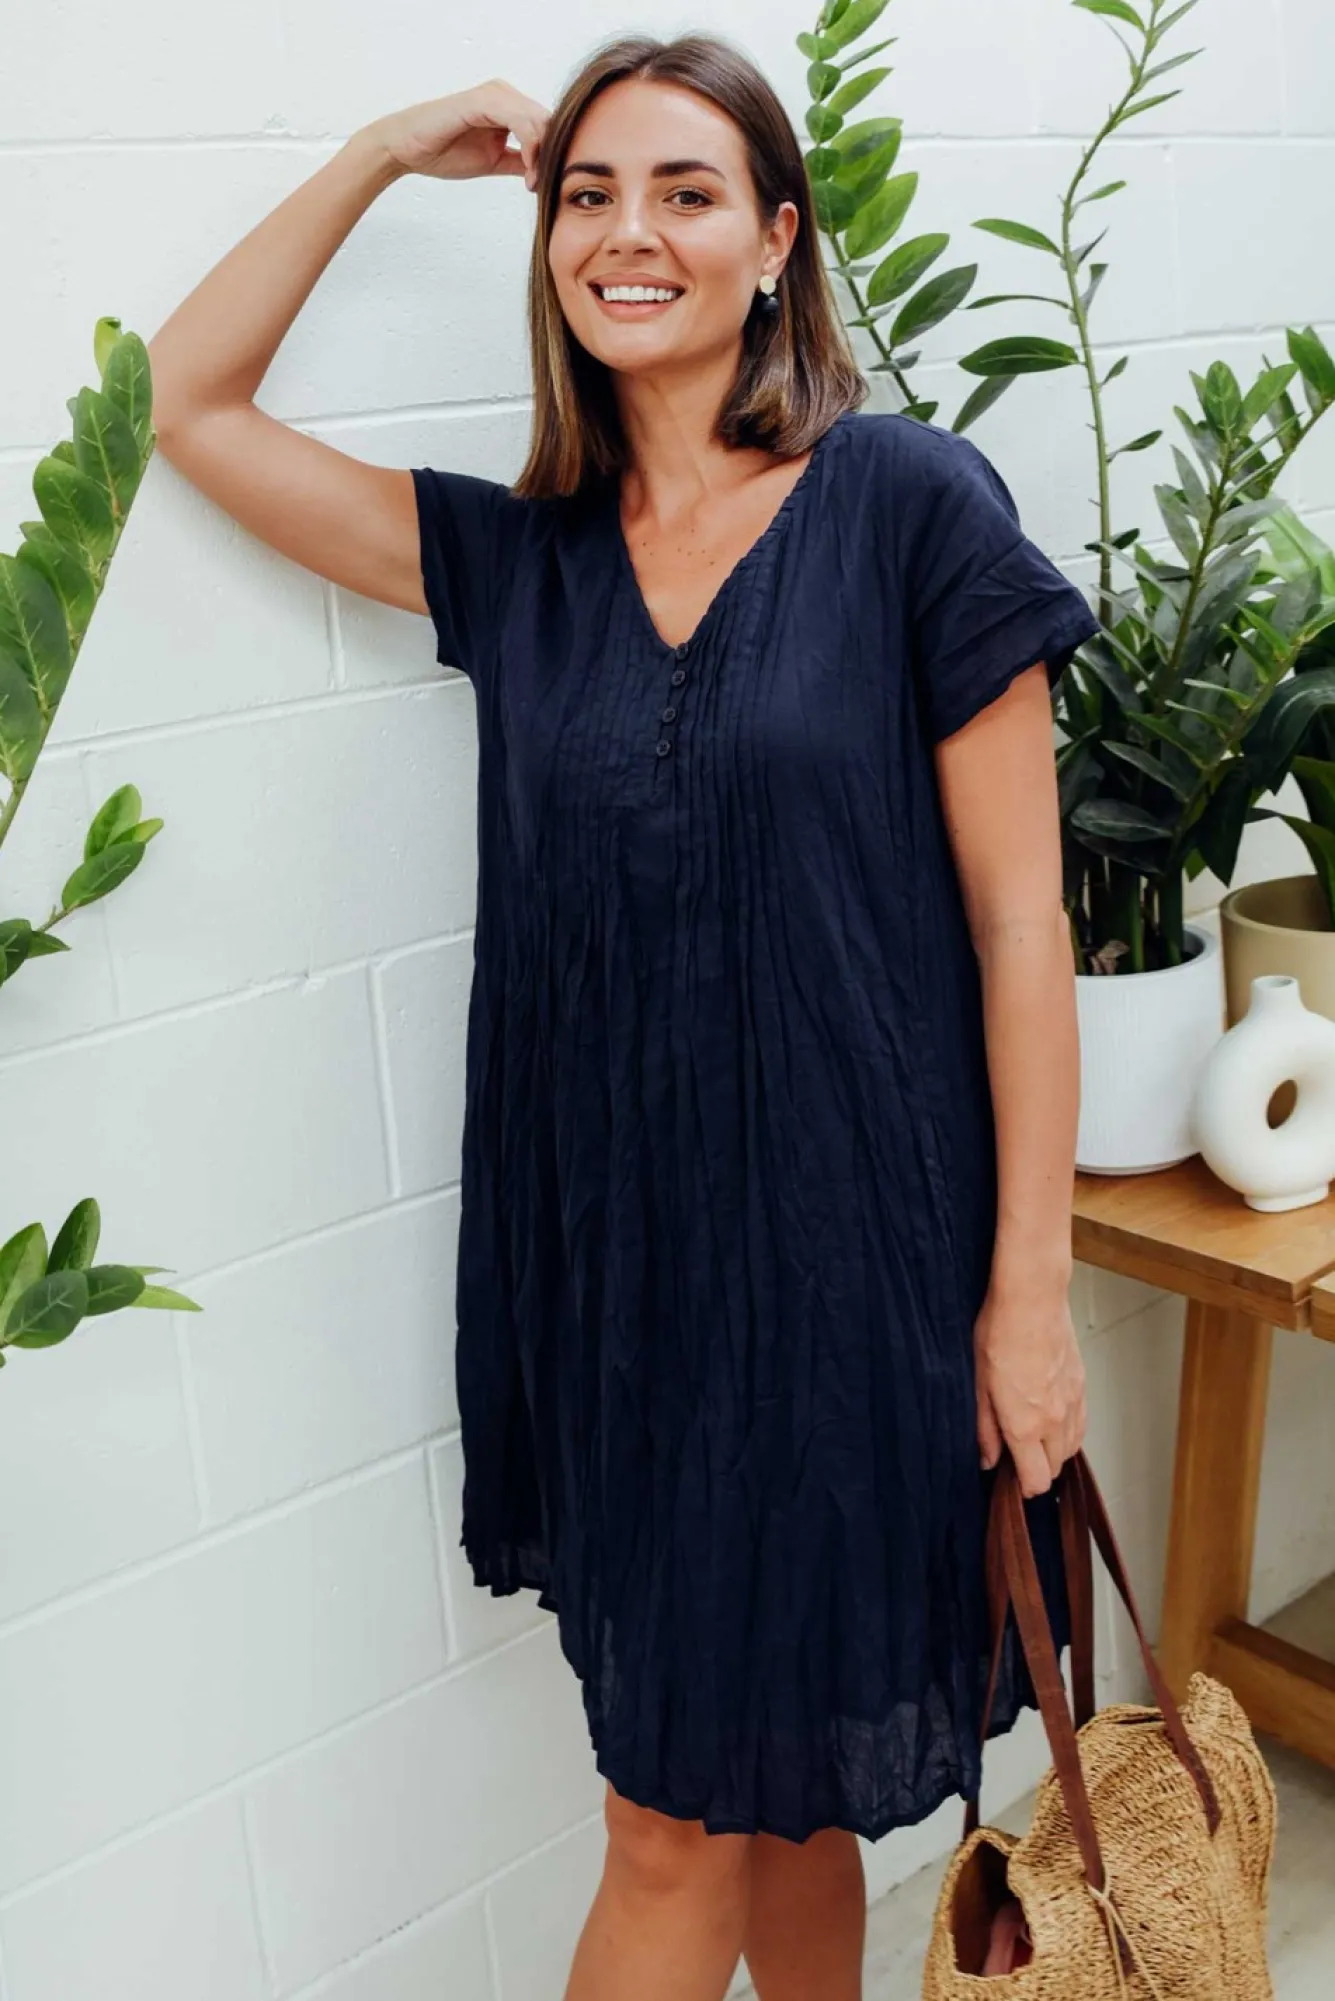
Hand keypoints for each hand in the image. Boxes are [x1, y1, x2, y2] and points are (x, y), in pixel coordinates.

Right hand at [360, 80, 550, 191]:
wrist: (408, 150)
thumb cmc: (445, 151)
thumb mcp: (494, 161)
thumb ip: (520, 162)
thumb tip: (546, 174)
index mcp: (509, 107)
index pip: (547, 126)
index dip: (554, 154)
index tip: (543, 184)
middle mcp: (505, 95)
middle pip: (549, 121)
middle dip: (552, 154)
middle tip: (540, 185)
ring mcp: (495, 95)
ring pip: (539, 119)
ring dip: (542, 153)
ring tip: (531, 180)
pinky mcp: (483, 101)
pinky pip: (520, 119)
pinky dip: (530, 144)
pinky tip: (527, 168)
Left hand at [973, 1271, 1086, 1498]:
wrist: (1033, 1299)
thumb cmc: (999, 1334)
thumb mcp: (979, 1385)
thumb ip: (985, 1429)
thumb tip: (987, 1460)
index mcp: (1025, 1426)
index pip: (1036, 1481)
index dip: (1024, 1488)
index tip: (1011, 1480)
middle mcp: (1054, 1421)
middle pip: (1055, 1468)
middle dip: (1037, 1470)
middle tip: (1016, 1454)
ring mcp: (1072, 1404)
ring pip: (1071, 1448)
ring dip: (1054, 1451)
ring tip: (1032, 1436)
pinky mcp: (1082, 1386)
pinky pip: (1080, 1424)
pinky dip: (1068, 1431)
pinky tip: (1051, 1419)